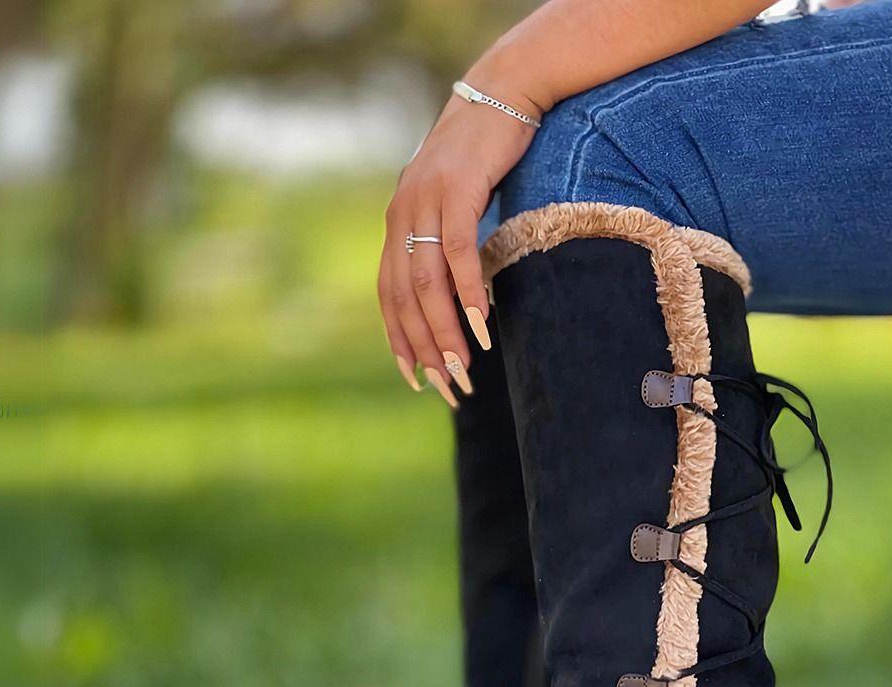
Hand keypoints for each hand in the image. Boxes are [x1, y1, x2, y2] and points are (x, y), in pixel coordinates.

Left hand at [380, 83, 540, 405]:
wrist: (502, 93)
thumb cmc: (485, 156)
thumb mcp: (455, 204)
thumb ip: (444, 244)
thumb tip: (457, 297)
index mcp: (398, 223)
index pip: (389, 296)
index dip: (401, 341)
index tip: (418, 381)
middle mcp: (402, 214)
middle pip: (406, 298)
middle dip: (426, 349)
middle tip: (450, 387)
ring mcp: (426, 202)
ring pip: (428, 283)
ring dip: (445, 331)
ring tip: (465, 369)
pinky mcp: (457, 191)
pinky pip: (457, 252)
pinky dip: (467, 293)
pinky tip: (481, 325)